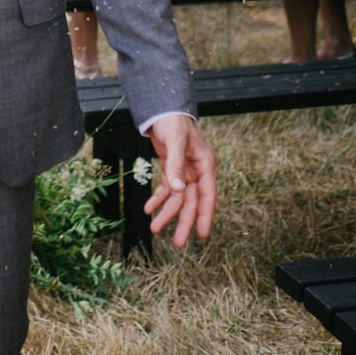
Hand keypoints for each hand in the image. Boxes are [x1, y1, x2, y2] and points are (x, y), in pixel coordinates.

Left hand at [144, 116, 216, 247]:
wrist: (163, 110)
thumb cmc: (173, 123)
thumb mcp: (175, 142)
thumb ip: (175, 165)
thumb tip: (178, 190)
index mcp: (205, 165)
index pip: (207, 195)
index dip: (205, 215)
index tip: (202, 234)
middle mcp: (196, 172)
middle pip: (191, 202)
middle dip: (184, 222)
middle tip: (178, 244)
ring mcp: (184, 172)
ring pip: (177, 199)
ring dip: (166, 213)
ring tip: (154, 229)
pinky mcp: (171, 170)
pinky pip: (166, 189)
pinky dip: (157, 199)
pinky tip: (148, 209)